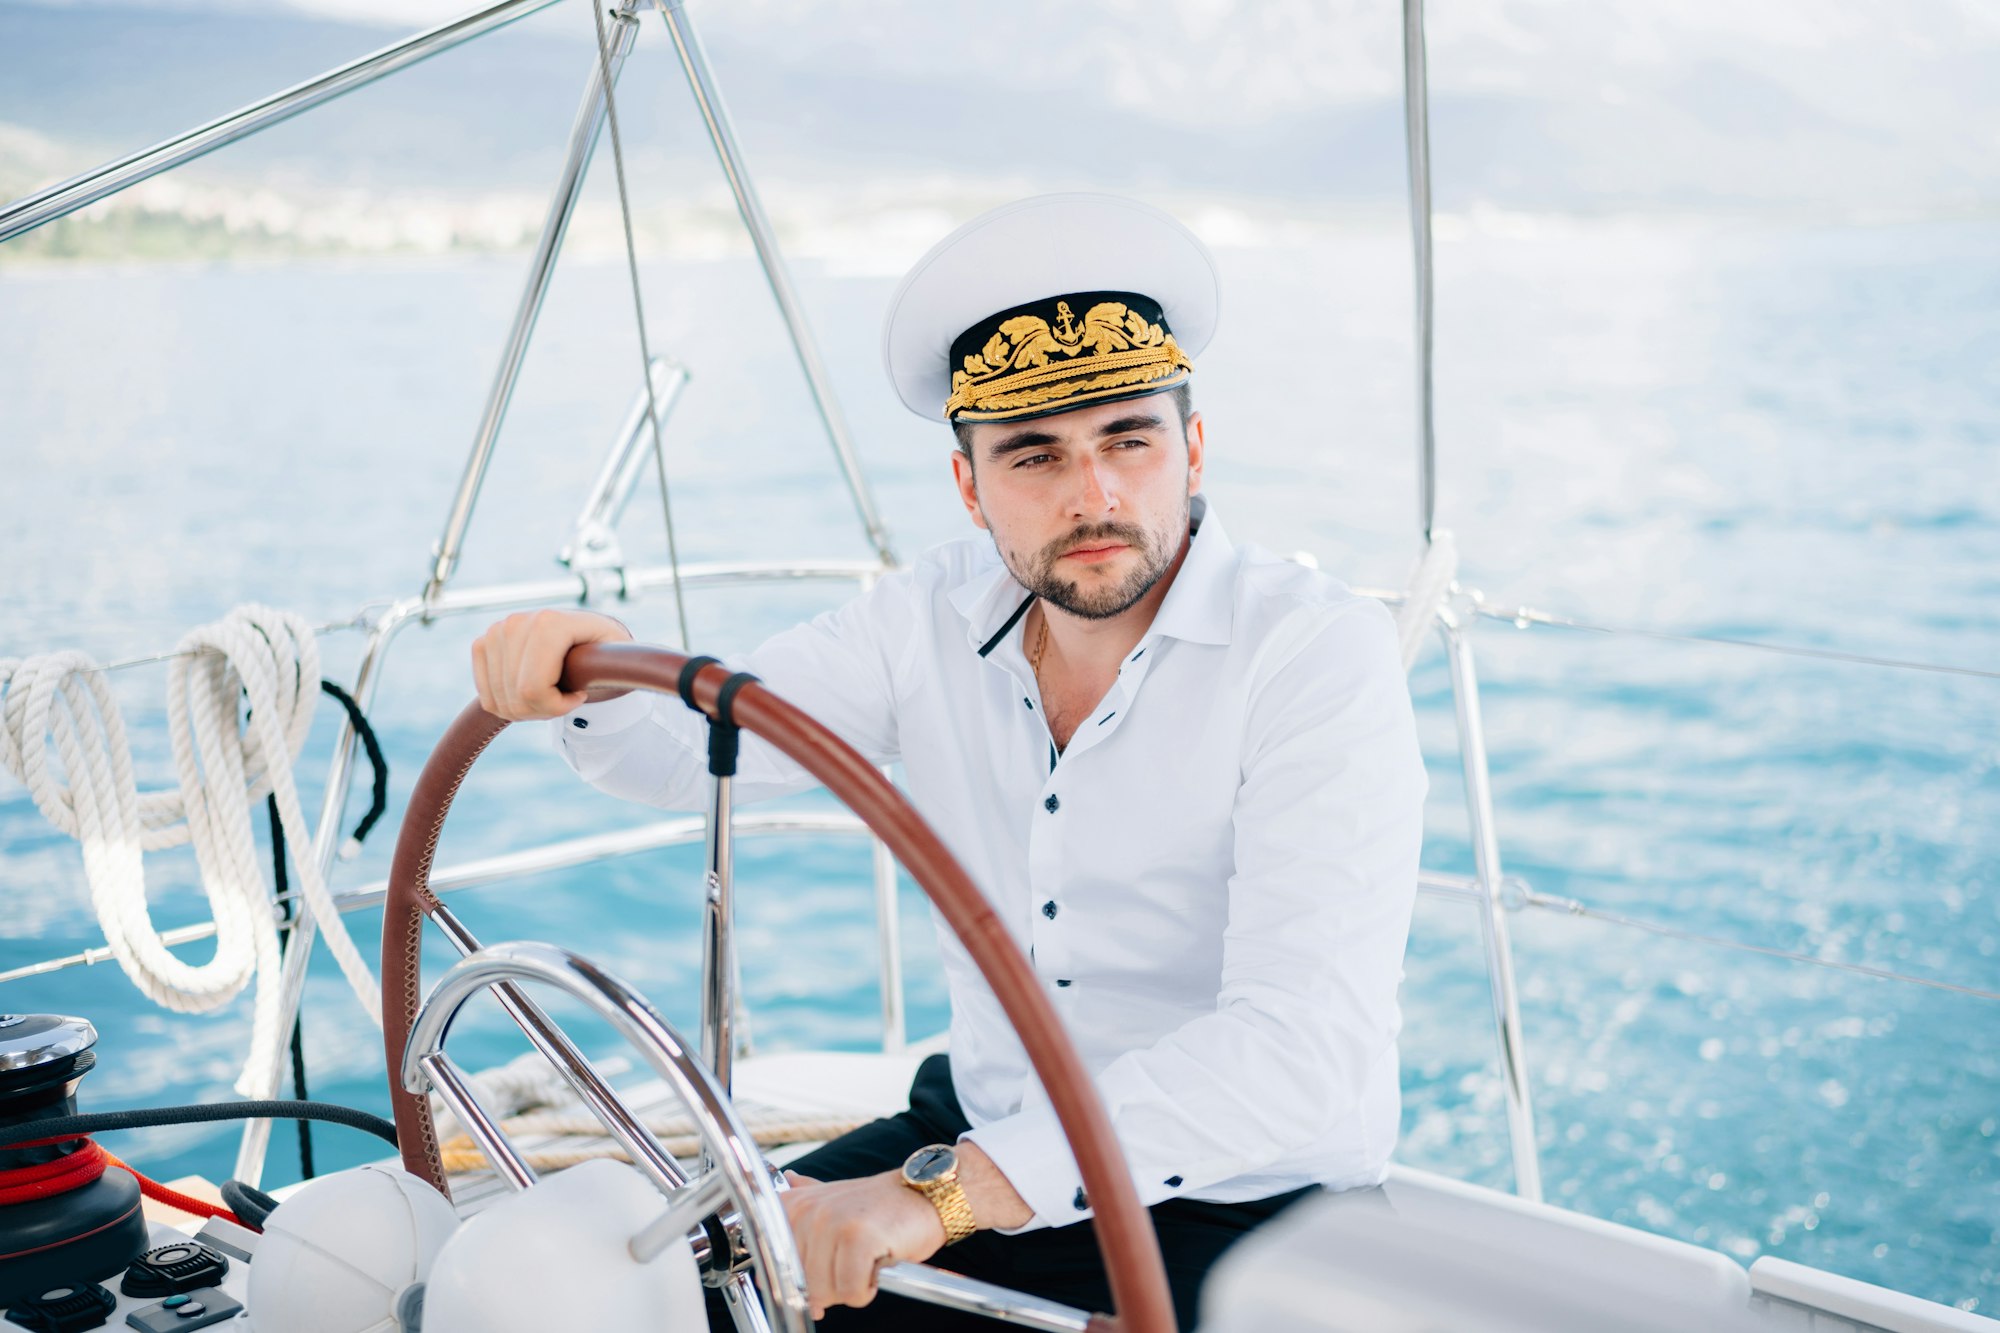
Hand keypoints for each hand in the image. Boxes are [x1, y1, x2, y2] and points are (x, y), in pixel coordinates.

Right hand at [470, 609, 631, 720]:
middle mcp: (516, 622)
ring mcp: (496, 631)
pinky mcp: (483, 644)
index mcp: (549, 623)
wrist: (585, 633)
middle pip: (516, 699)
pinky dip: (508, 705)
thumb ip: (612, 667)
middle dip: (543, 711)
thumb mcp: (618, 656)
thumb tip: (590, 687)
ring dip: (527, 710)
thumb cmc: (604, 649)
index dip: (557, 706)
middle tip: (565, 698)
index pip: (533, 689)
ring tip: (550, 693)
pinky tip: (529, 691)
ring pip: (500, 702)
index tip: (580, 696)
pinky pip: (487, 696)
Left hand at [779, 1170, 945, 1318]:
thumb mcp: (834, 1200)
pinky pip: (851, 1292)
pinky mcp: (858, 1238)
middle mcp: (806, 1212)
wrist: (925, 1194)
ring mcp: (831, 1222)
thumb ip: (805, 1203)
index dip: (800, 1287)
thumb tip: (781, 1201)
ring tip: (866, 1261)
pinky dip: (866, 1290)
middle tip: (853, 1263)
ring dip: (851, 1289)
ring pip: (825, 1293)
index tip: (822, 1277)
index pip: (775, 1271)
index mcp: (793, 1206)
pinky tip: (878, 1266)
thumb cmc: (880, 1207)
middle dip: (831, 1288)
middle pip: (803, 1287)